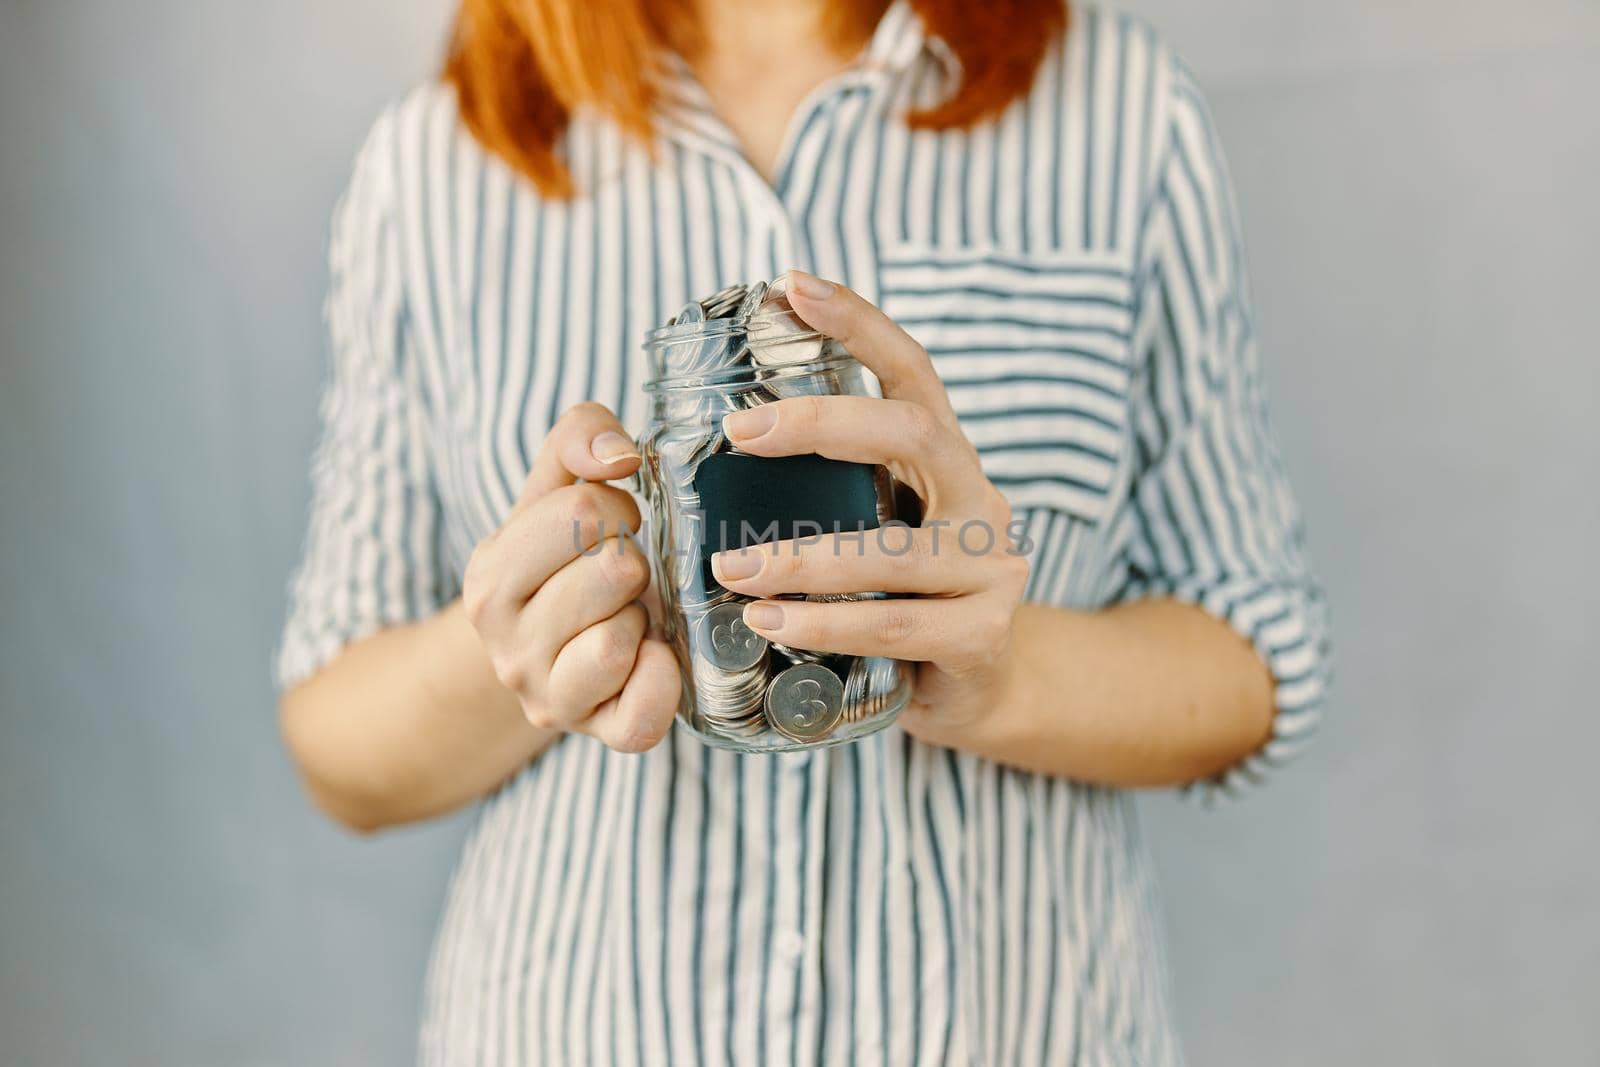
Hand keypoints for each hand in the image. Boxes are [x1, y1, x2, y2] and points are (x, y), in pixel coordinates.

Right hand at [463, 403, 680, 751]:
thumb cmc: (564, 558)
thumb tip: (618, 455)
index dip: (615, 509)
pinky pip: (643, 715)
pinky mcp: (598, 734)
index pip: (579, 513)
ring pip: (621, 639)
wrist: (549, 651)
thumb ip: (578, 438)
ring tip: (628, 614)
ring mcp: (548, 697)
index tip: (609, 527)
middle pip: (611, 570)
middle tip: (622, 574)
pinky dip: (663, 680)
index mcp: (490, 576)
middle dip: (633, 560)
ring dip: (644, 616)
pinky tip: (655, 655)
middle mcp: (506, 644)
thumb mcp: (557, 488)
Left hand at [709, 270, 1030, 738]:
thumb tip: (710, 442)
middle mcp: (980, 499)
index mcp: (946, 460)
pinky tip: (770, 624)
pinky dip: (825, 625)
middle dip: (823, 423)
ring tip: (729, 569)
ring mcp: (991, 568)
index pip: (912, 371)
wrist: (971, 690)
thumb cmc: (897, 598)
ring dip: (803, 558)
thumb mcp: (870, 527)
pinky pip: (894, 626)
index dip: (859, 322)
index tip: (792, 287)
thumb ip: (825, 488)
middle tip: (740, 431)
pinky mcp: (983, 636)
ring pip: (892, 552)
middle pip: (913, 434)